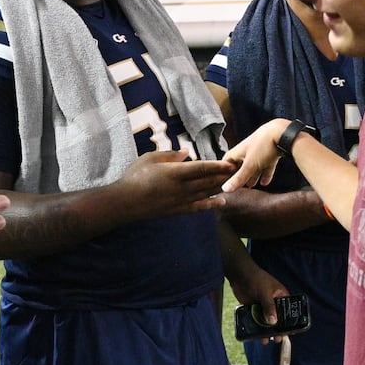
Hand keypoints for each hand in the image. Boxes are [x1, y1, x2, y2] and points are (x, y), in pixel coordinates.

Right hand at [114, 149, 234, 220]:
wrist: (125, 202)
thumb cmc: (134, 176)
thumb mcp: (150, 158)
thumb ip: (170, 156)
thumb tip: (188, 153)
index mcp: (174, 172)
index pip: (201, 168)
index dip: (218, 165)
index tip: (230, 163)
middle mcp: (181, 188)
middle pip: (207, 181)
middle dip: (224, 176)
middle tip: (239, 171)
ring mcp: (180, 201)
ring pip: (206, 194)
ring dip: (221, 188)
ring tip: (234, 183)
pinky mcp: (177, 210)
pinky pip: (198, 208)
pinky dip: (211, 204)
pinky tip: (222, 202)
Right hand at [221, 118, 291, 192]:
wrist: (284, 134)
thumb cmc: (264, 145)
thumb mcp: (249, 165)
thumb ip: (239, 178)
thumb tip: (225, 189)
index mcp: (239, 150)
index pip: (227, 161)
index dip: (224, 170)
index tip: (222, 181)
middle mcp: (248, 150)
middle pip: (241, 165)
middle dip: (240, 176)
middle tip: (238, 186)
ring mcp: (260, 151)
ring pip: (254, 166)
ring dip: (253, 176)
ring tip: (251, 186)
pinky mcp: (272, 152)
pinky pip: (267, 165)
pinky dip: (265, 174)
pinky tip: (265, 183)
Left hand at [230, 265, 291, 344]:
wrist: (238, 275)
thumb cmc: (256, 278)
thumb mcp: (264, 292)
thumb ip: (269, 306)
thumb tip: (273, 322)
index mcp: (281, 297)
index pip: (289, 311)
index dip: (290, 322)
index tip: (288, 332)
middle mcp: (274, 303)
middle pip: (278, 319)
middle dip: (277, 329)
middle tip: (277, 339)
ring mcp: (263, 307)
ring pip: (266, 322)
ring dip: (265, 331)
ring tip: (265, 340)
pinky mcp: (253, 309)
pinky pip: (256, 321)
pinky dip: (256, 328)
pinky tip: (255, 335)